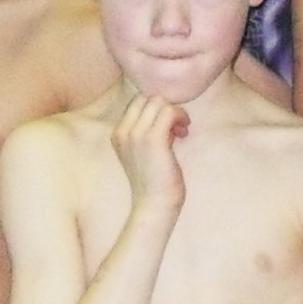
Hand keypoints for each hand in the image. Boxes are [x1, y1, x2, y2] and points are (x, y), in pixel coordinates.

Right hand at [117, 95, 189, 219]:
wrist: (154, 206)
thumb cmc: (153, 182)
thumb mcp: (142, 152)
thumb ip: (147, 132)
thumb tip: (167, 113)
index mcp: (118, 134)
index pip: (138, 102)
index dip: (156, 110)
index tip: (167, 127)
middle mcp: (123, 131)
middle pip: (148, 98)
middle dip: (166, 108)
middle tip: (176, 129)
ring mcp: (136, 134)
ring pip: (160, 101)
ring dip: (175, 113)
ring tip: (180, 133)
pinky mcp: (154, 139)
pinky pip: (170, 111)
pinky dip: (181, 117)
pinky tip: (183, 133)